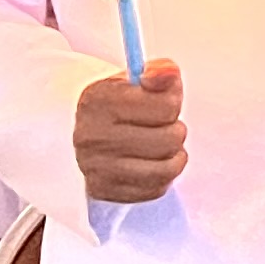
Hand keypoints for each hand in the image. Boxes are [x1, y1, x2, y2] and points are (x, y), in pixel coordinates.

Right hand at [73, 63, 187, 203]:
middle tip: (159, 126)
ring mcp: (95, 166)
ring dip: (172, 155)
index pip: (166, 107)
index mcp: (98, 101)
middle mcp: (92, 135)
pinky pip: (156, 188)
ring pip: (166, 167)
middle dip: (174, 130)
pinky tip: (150, 163)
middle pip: (170, 138)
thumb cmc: (120, 106)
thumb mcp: (137, 81)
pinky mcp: (104, 190)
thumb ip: (159, 73)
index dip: (172, 103)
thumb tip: (168, 73)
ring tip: (158, 144)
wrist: (90, 131)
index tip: (161, 101)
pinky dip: (162, 176)